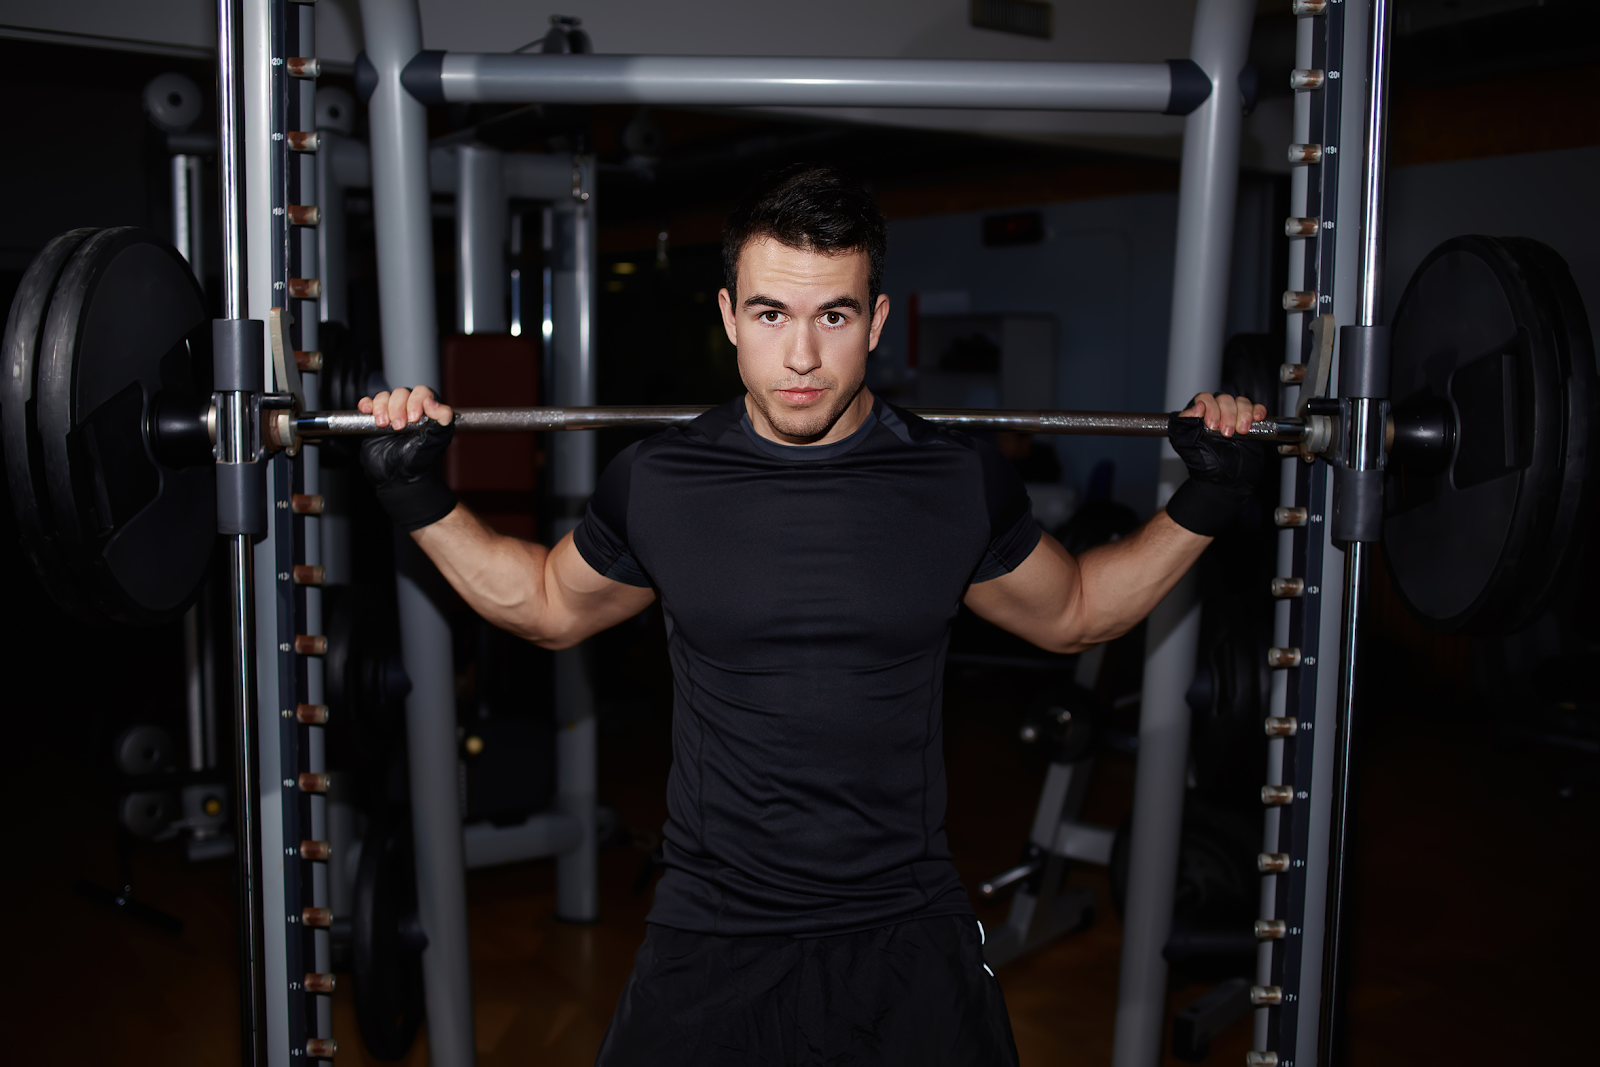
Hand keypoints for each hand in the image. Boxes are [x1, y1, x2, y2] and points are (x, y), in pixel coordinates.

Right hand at [358, 386, 458, 531]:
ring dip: (381, 407)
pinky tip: (367, 411)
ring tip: (383, 424)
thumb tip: (432, 402)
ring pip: (383, 396)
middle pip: (400, 393)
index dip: (416, 401)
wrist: (399, 479)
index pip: (422, 392)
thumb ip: (442, 419)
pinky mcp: (373, 420)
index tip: (413, 418)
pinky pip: (368, 404)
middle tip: (398, 427)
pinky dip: (366, 404)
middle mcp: (409, 409)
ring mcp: (390, 413)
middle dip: (397, 408)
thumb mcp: (436, 439)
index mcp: (427, 411)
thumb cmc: (420, 460)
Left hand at [1165, 392, 1266, 536]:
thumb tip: (1197, 406)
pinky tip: (1256, 419)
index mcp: (1199, 417)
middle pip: (1224, 399)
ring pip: (1241, 402)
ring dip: (1242, 415)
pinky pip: (1256, 408)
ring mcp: (1234, 417)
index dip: (1210, 408)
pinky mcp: (1250, 423)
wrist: (1227, 481)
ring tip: (1239, 433)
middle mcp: (1216, 414)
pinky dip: (1257, 411)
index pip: (1204, 398)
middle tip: (1225, 434)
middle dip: (1227, 415)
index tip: (1211, 425)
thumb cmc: (1206, 466)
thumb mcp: (1187, 444)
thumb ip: (1184, 423)